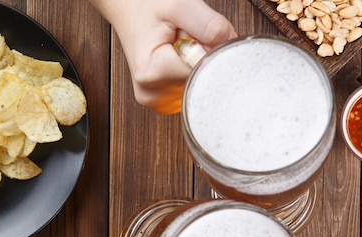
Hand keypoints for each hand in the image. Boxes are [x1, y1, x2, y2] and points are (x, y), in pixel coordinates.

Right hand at [89, 0, 236, 113]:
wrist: (129, 11)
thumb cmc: (147, 6)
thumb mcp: (178, 4)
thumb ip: (208, 25)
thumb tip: (232, 47)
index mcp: (153, 73)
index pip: (204, 73)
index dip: (210, 52)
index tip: (198, 35)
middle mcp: (153, 94)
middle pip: (203, 82)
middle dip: (204, 58)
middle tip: (185, 38)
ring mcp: (159, 101)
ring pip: (201, 86)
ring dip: (198, 65)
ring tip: (179, 47)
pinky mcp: (165, 102)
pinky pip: (193, 89)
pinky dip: (192, 72)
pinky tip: (179, 59)